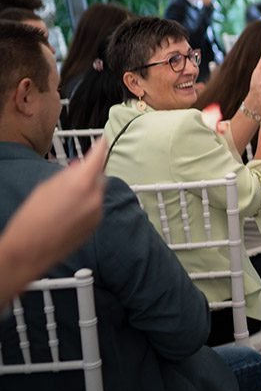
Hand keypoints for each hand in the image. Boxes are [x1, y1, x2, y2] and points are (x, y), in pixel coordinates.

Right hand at [0, 141, 106, 304]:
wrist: (29, 250)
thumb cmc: (31, 219)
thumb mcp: (46, 187)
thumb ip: (67, 175)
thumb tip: (80, 166)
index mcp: (81, 184)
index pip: (98, 157)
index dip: (100, 147)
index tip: (102, 140)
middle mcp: (95, 197)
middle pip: (100, 175)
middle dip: (91, 172)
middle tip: (75, 174)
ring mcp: (98, 212)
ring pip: (98, 191)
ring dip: (88, 189)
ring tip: (65, 198)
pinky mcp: (96, 225)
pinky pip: (96, 206)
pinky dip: (88, 203)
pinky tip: (69, 211)